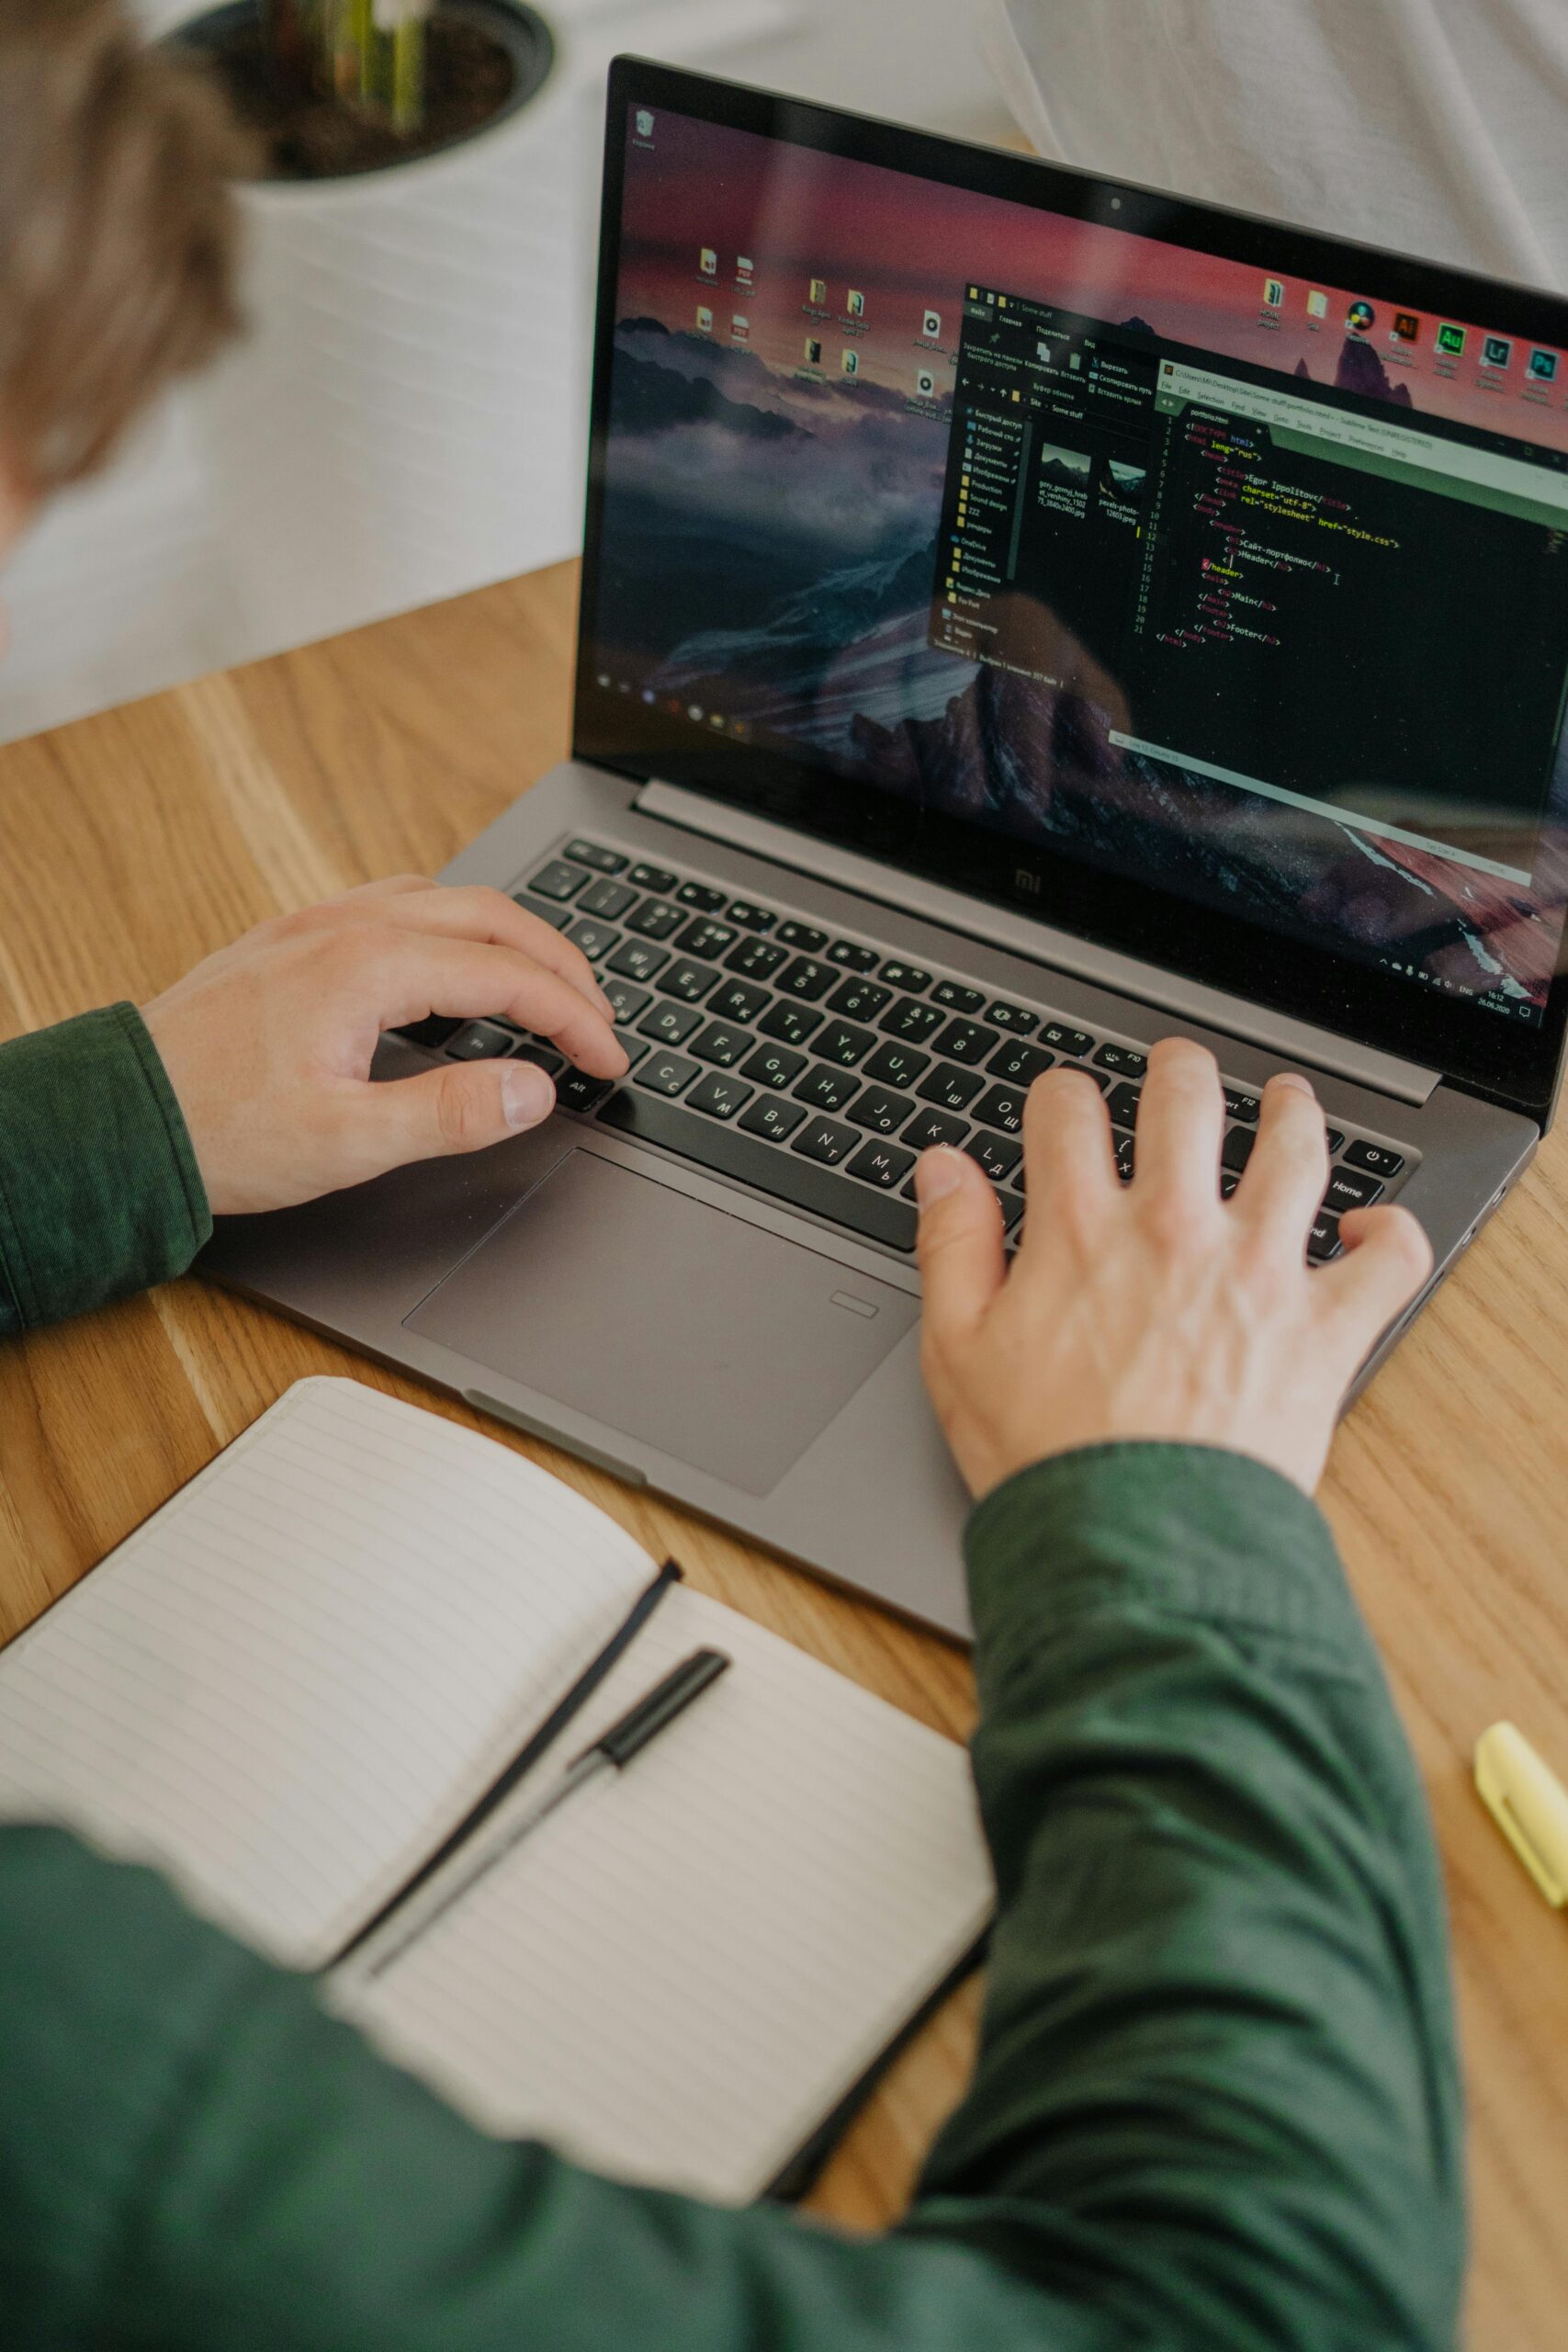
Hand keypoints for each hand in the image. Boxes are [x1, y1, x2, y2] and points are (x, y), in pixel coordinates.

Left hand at [142, 878, 627, 1215]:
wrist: (121, 1117)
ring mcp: (316, 924)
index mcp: (370, 966)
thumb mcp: (348, 1143)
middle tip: (600, 1020)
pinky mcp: (293, 940)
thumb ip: (453, 1113)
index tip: (610, 1060)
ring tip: (544, 987)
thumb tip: (534, 1089)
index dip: (575, 1019)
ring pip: (445, 901)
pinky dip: (454, 930)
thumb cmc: (218, 1130)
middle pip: (491, 918)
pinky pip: (398, 906)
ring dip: (509, 939)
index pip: (510, 977)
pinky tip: (454, 968)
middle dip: (560, 966)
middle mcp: (347, 926)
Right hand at [914, 1037, 1431, 1498]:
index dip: (1063, 1095)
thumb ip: (951, 1246)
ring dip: (1291, 1112)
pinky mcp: (1324, 1326)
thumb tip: (943, 1170)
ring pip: (1295, 1147)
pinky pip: (1387, 1257)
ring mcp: (1258, 1271)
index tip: (1066, 1106)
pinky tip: (1366, 1229)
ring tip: (1285, 1102)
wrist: (1134, 1543)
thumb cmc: (1046, 1461)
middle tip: (1178, 1071)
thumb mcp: (958, 1351)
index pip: (1070, 1112)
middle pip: (1187, 1099)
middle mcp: (1175, 1230)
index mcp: (1081, 1231)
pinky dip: (1388, 1234)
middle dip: (1179, 1070)